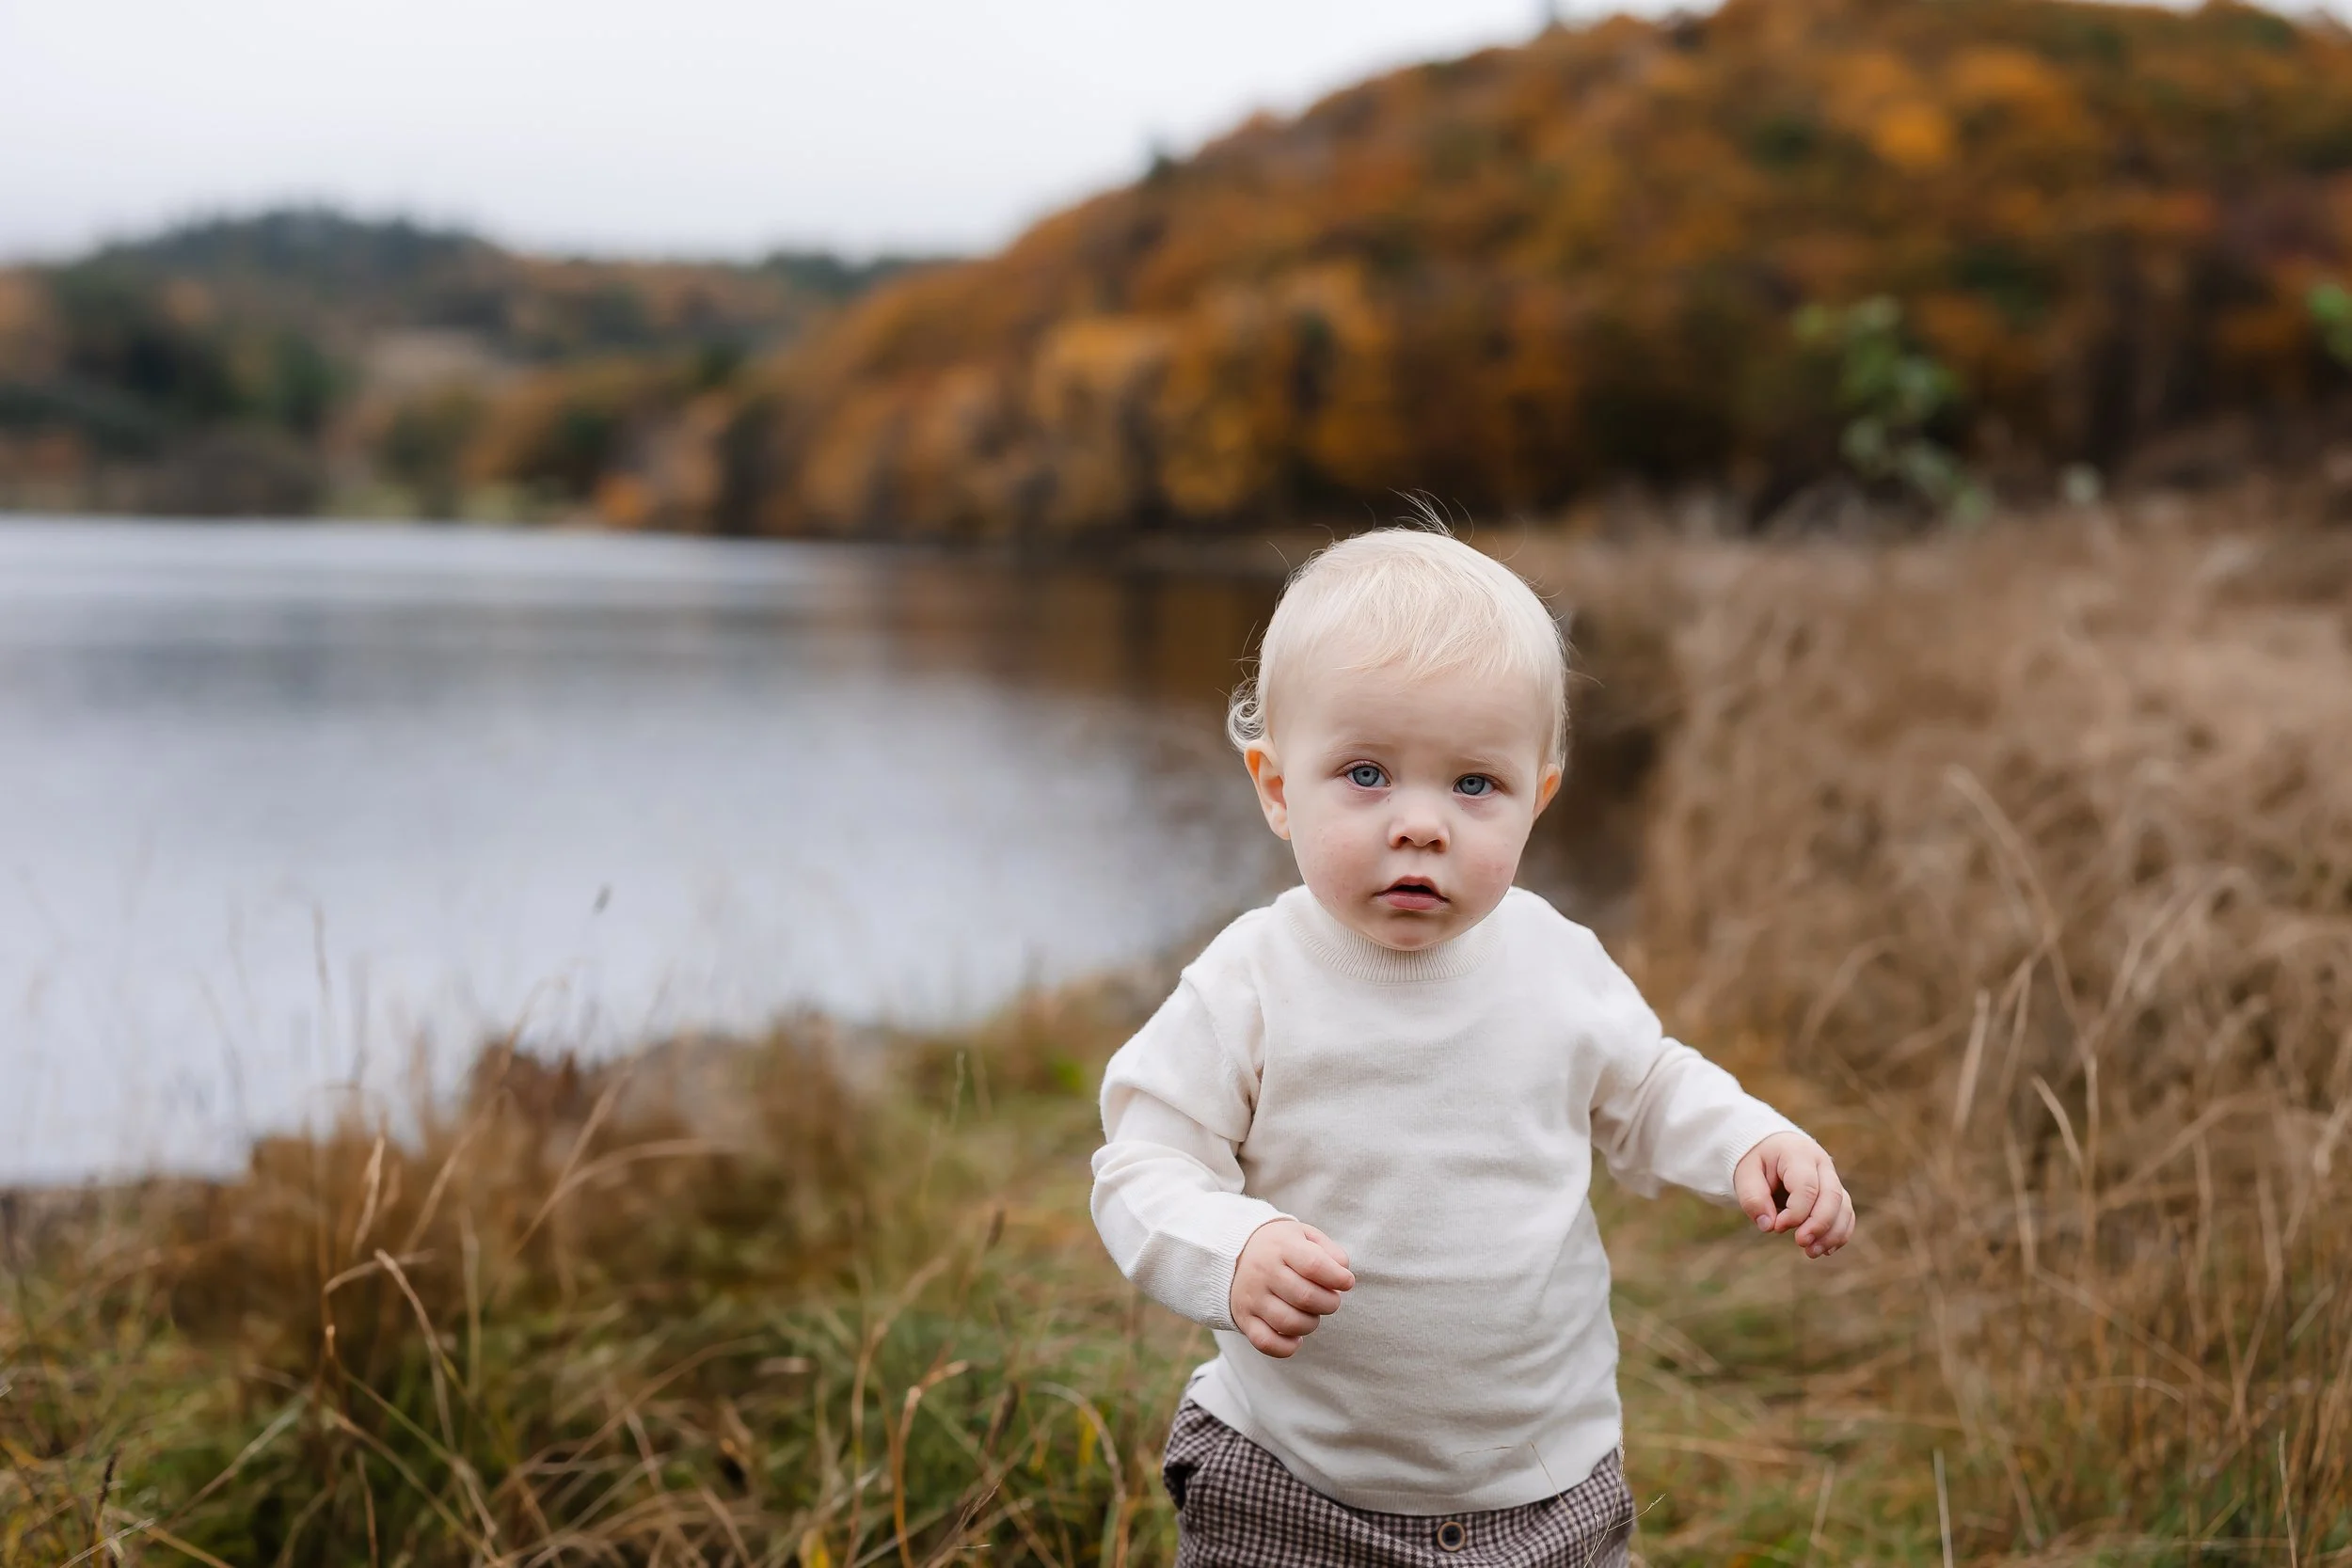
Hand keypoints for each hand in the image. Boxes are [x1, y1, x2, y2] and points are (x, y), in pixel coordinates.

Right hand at [1229, 1219, 1354, 1357]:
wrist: (1232, 1253)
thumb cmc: (1280, 1247)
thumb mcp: (1303, 1235)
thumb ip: (1329, 1251)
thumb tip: (1343, 1272)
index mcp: (1281, 1247)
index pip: (1314, 1265)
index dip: (1338, 1278)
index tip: (1347, 1282)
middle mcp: (1263, 1271)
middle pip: (1306, 1297)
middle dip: (1329, 1303)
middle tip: (1330, 1298)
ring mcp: (1251, 1297)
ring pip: (1289, 1323)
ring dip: (1311, 1323)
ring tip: (1312, 1313)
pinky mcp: (1244, 1319)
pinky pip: (1266, 1342)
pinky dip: (1287, 1347)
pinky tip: (1296, 1338)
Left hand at [1735, 1132, 1854, 1257]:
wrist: (1771, 1148)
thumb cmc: (1757, 1161)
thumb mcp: (1745, 1173)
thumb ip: (1753, 1198)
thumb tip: (1768, 1226)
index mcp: (1798, 1153)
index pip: (1807, 1186)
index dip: (1796, 1212)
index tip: (1777, 1227)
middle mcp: (1822, 1164)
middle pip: (1832, 1196)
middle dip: (1819, 1224)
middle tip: (1801, 1243)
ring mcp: (1832, 1178)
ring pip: (1843, 1207)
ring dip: (1832, 1234)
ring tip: (1811, 1252)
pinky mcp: (1836, 1193)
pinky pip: (1846, 1214)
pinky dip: (1839, 1233)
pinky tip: (1825, 1250)